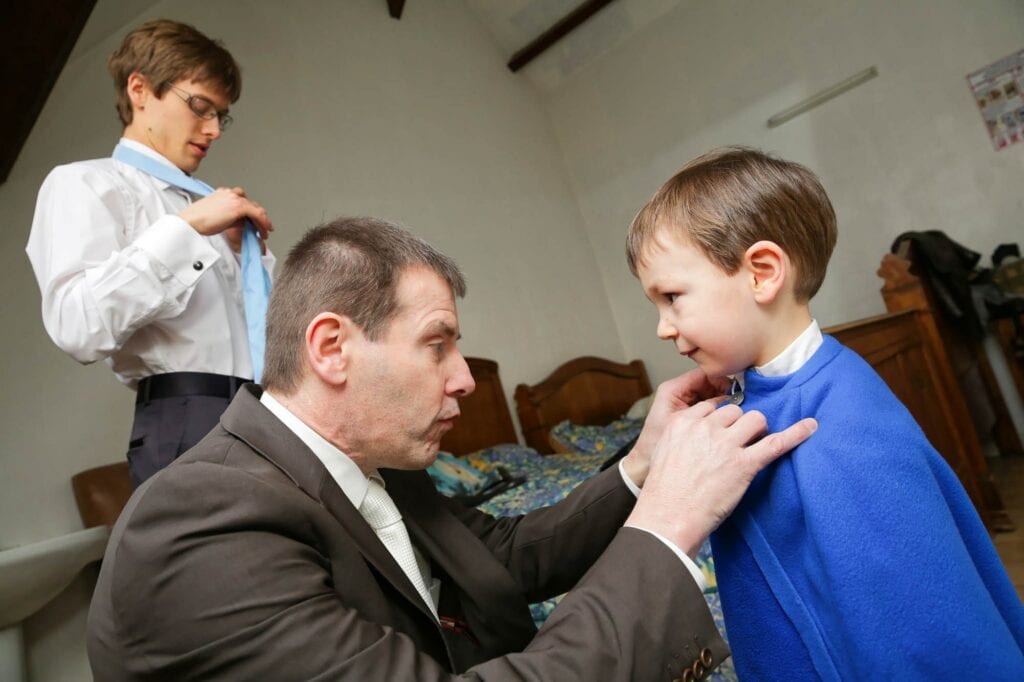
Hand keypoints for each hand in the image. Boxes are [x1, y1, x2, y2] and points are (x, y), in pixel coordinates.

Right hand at [178, 187, 271, 250]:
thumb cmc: (197, 221)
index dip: (251, 211)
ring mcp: (234, 199)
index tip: (255, 220)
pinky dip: (264, 222)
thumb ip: (227, 215)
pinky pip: (257, 214)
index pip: (242, 200)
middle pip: (250, 203)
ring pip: (255, 209)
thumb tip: (237, 222)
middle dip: (258, 216)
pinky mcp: (238, 206)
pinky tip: (266, 230)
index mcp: (222, 193)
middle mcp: (230, 193)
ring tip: (265, 232)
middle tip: (263, 227)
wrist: (190, 221)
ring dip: (262, 221)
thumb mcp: (215, 215)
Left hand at [620, 369, 730, 485]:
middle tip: (743, 406)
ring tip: (738, 417)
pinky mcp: (689, 417)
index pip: (705, 374)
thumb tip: (733, 400)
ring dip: (724, 405)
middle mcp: (678, 393)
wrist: (643, 466)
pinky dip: (719, 415)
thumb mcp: (683, 424)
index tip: (739, 393)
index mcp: (673, 389)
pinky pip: (708, 410)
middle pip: (710, 385)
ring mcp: (684, 405)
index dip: (723, 381)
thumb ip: (706, 411)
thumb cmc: (655, 445)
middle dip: (726, 394)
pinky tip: (729, 426)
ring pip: (711, 397)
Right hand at [625, 400, 816, 557]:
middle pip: (734, 412)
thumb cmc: (664, 492)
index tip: (723, 429)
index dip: (720, 420)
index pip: (711, 407)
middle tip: (737, 445)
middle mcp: (705, 428)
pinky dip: (796, 434)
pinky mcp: (744, 465)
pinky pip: (775, 443)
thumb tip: (699, 436)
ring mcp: (726, 445)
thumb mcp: (664, 452)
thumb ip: (683, 437)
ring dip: (757, 430)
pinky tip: (811, 426)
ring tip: (754, 447)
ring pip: (754, 419)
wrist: (668, 516)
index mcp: (683, 423)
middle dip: (739, 425)